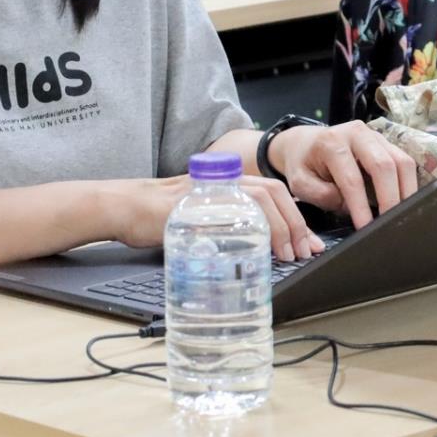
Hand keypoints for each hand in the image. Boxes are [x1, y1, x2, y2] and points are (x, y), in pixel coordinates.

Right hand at [115, 174, 320, 262]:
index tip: (310, 244)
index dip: (297, 218)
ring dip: (278, 227)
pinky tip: (252, 248)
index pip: (276, 194)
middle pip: (274, 193)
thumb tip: (263, 249)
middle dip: (295, 224)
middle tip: (304, 252)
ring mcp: (210, 190)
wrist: (126, 207)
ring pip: (258, 198)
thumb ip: (231, 223)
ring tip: (286, 254)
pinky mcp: (193, 203)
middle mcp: (225, 181)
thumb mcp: (206, 216)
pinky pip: (226, 212)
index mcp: (232, 184)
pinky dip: (244, 229)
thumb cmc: (164, 216)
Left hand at [267, 120, 417, 226]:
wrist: (305, 143)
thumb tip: (348, 205)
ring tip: (401, 215)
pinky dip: (408, 183)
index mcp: (332, 142)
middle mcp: (357, 133)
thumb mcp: (301, 183)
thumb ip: (321, 195)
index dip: (360, 206)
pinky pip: (405, 162)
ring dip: (406, 190)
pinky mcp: (386, 143)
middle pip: (384, 165)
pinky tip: (404, 201)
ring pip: (402, 161)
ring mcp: (375, 136)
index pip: (352, 178)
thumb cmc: (303, 165)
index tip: (366, 228)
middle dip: (390, 198)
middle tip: (391, 224)